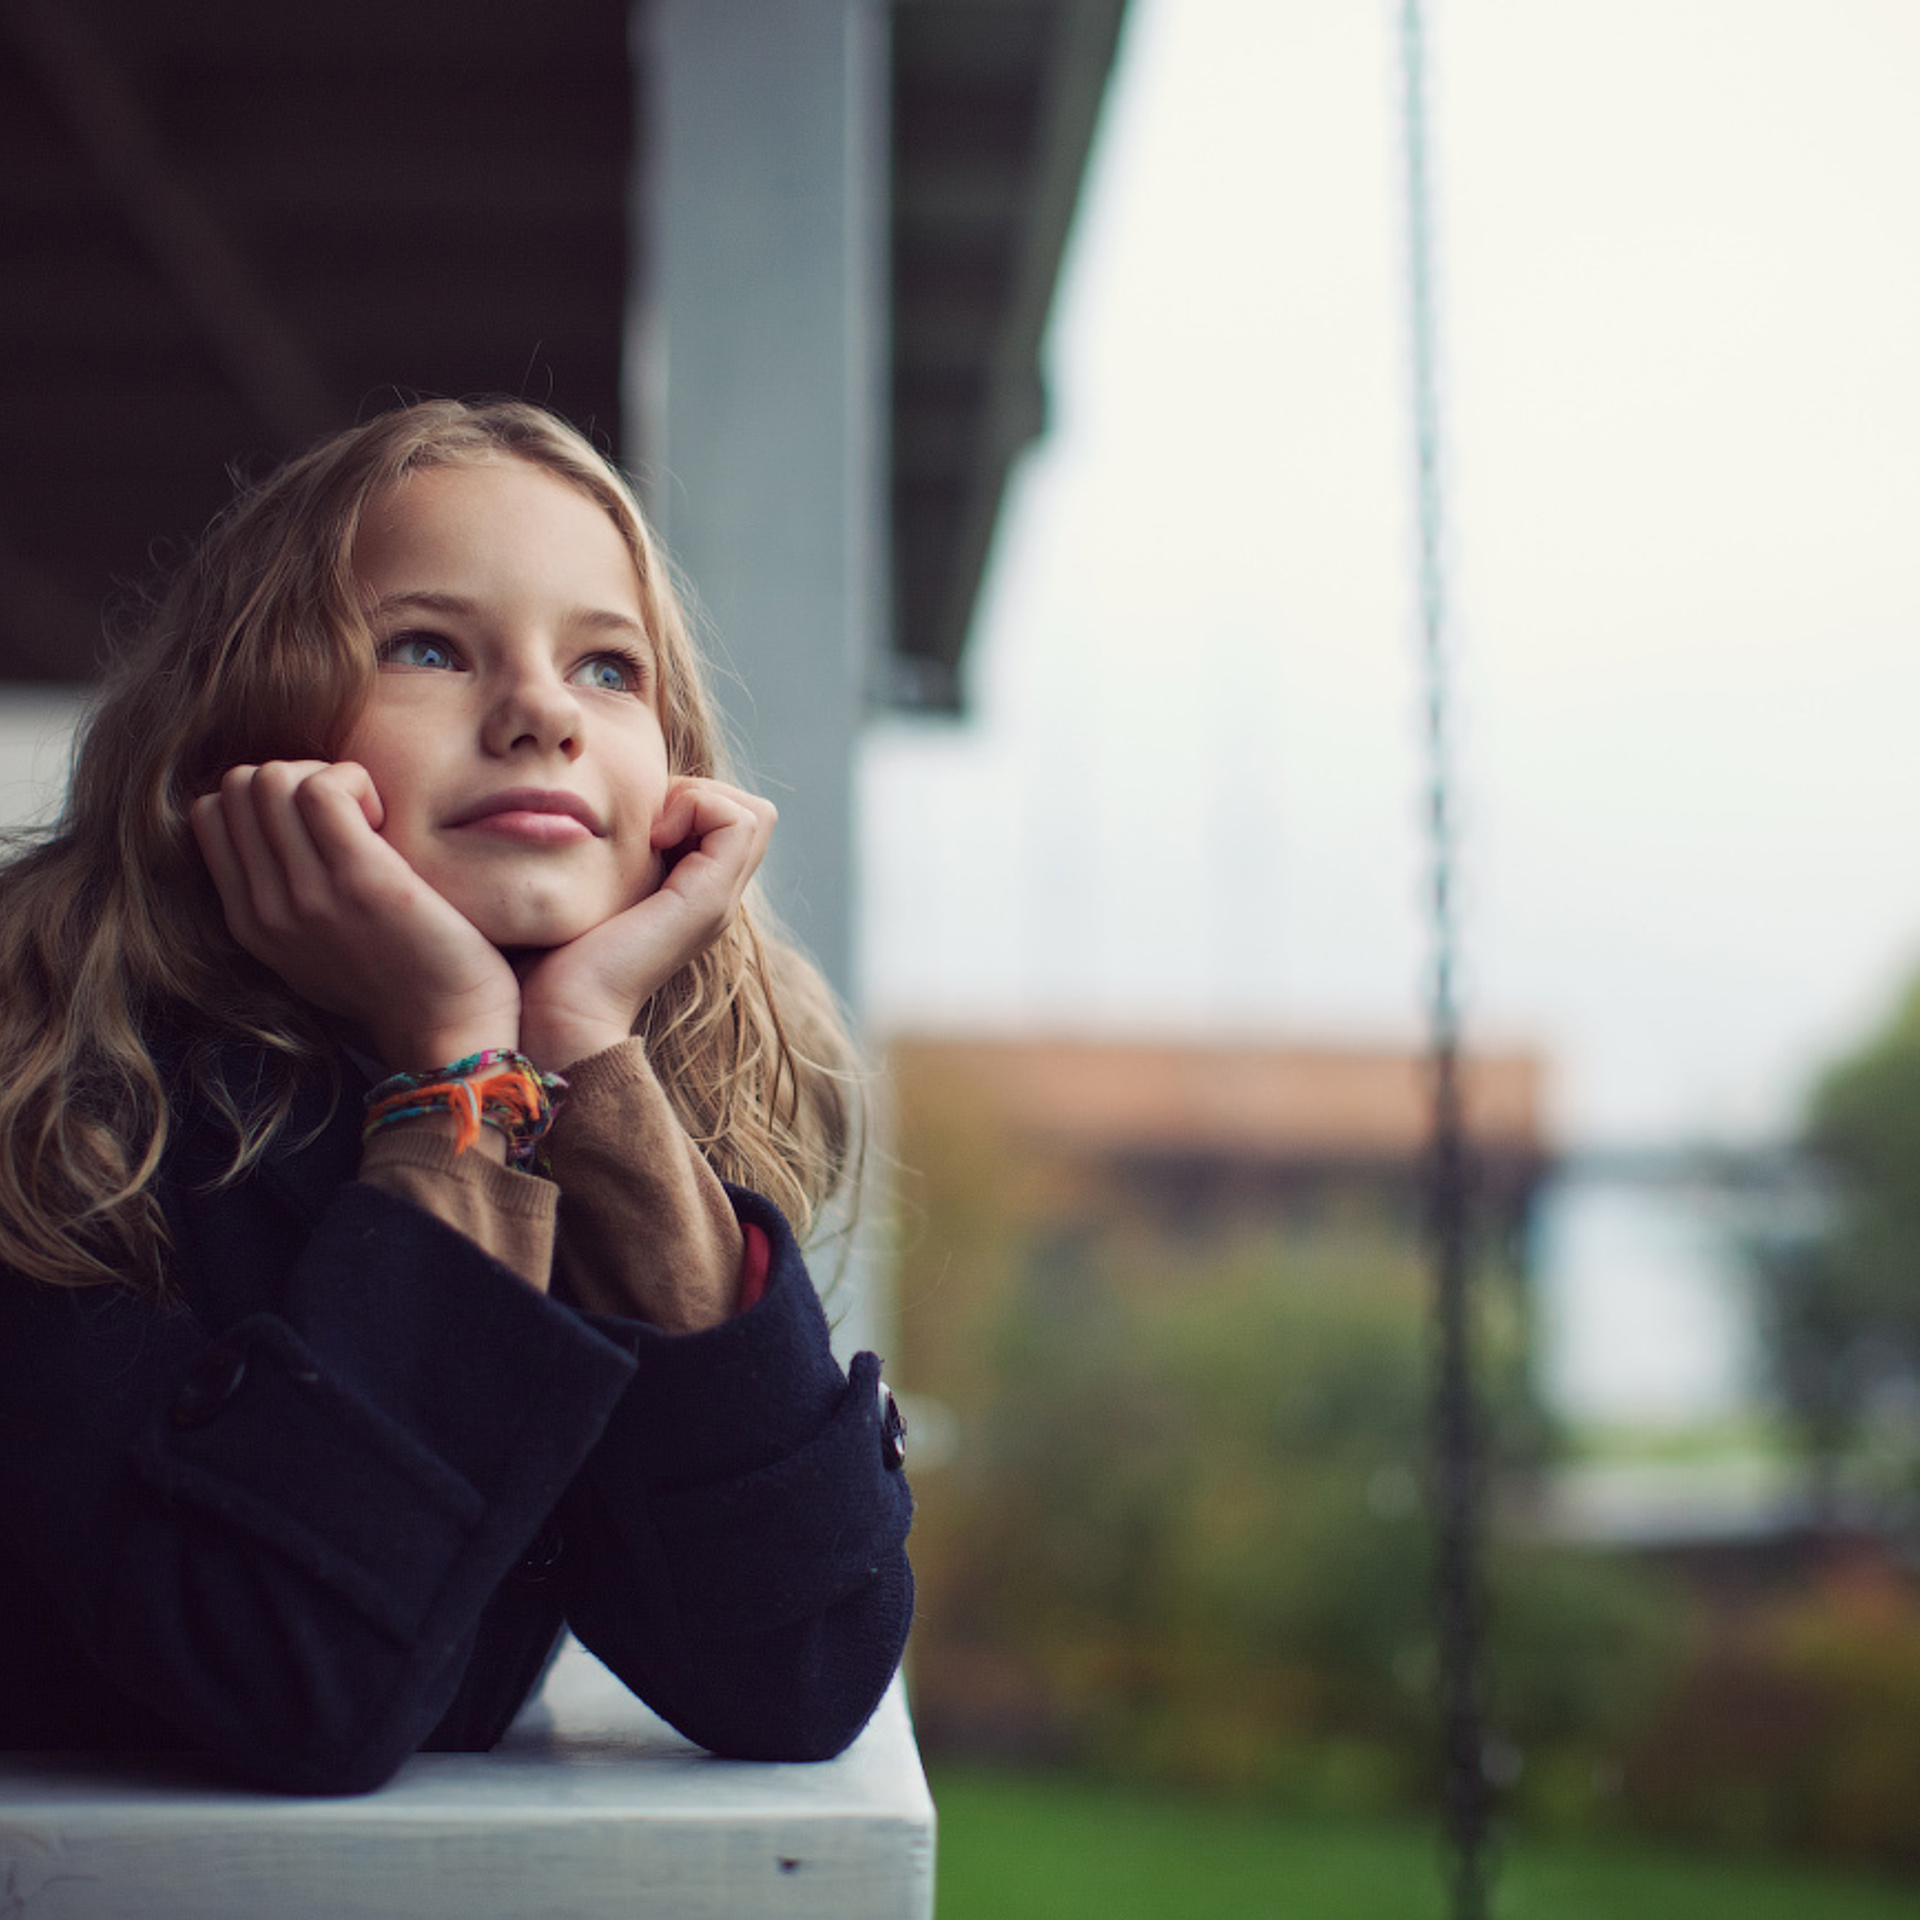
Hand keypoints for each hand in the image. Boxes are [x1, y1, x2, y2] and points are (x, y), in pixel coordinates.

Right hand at [190, 761, 521, 1070]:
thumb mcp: (318, 950)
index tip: (324, 827)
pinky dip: (356, 782)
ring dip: (329, 778)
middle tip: (353, 817)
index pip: (211, 813)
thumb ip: (286, 902)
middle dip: (297, 777)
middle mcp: (266, 908)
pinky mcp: (359, 879)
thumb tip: (281, 836)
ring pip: (271, 779)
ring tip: (370, 820)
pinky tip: (385, 819)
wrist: (449, 1033)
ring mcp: (307, 894)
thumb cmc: (405, 984)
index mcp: (250, 923)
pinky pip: (324, 789)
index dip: (269, 797)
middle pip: (239, 787)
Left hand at [517, 778, 775, 1070]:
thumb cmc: (545, 957)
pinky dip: (696, 807)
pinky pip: (737, 820)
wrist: (556, 1016)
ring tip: (648, 830)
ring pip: (750, 813)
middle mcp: (713, 898)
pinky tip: (651, 837)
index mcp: (688, 895)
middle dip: (693, 795)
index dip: (684, 799)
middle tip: (642, 822)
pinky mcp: (708, 901)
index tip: (633, 824)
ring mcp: (717, 901)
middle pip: (746, 814)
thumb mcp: (578, 889)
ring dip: (696, 799)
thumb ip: (599, 856)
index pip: (725, 817)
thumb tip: (583, 810)